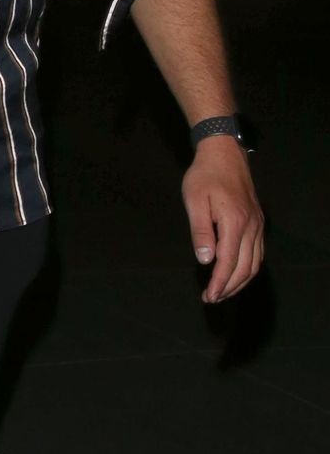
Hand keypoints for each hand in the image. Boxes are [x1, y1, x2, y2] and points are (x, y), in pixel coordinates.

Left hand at [183, 138, 263, 302]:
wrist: (224, 154)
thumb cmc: (204, 176)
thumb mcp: (195, 201)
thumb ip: (201, 232)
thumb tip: (206, 260)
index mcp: (235, 222)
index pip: (229, 262)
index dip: (219, 283)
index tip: (209, 297)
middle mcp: (251, 226)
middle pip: (245, 267)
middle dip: (229, 287)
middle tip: (211, 298)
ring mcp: (258, 224)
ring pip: (255, 262)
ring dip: (240, 281)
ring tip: (223, 292)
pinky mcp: (258, 221)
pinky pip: (258, 252)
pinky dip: (249, 268)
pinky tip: (237, 274)